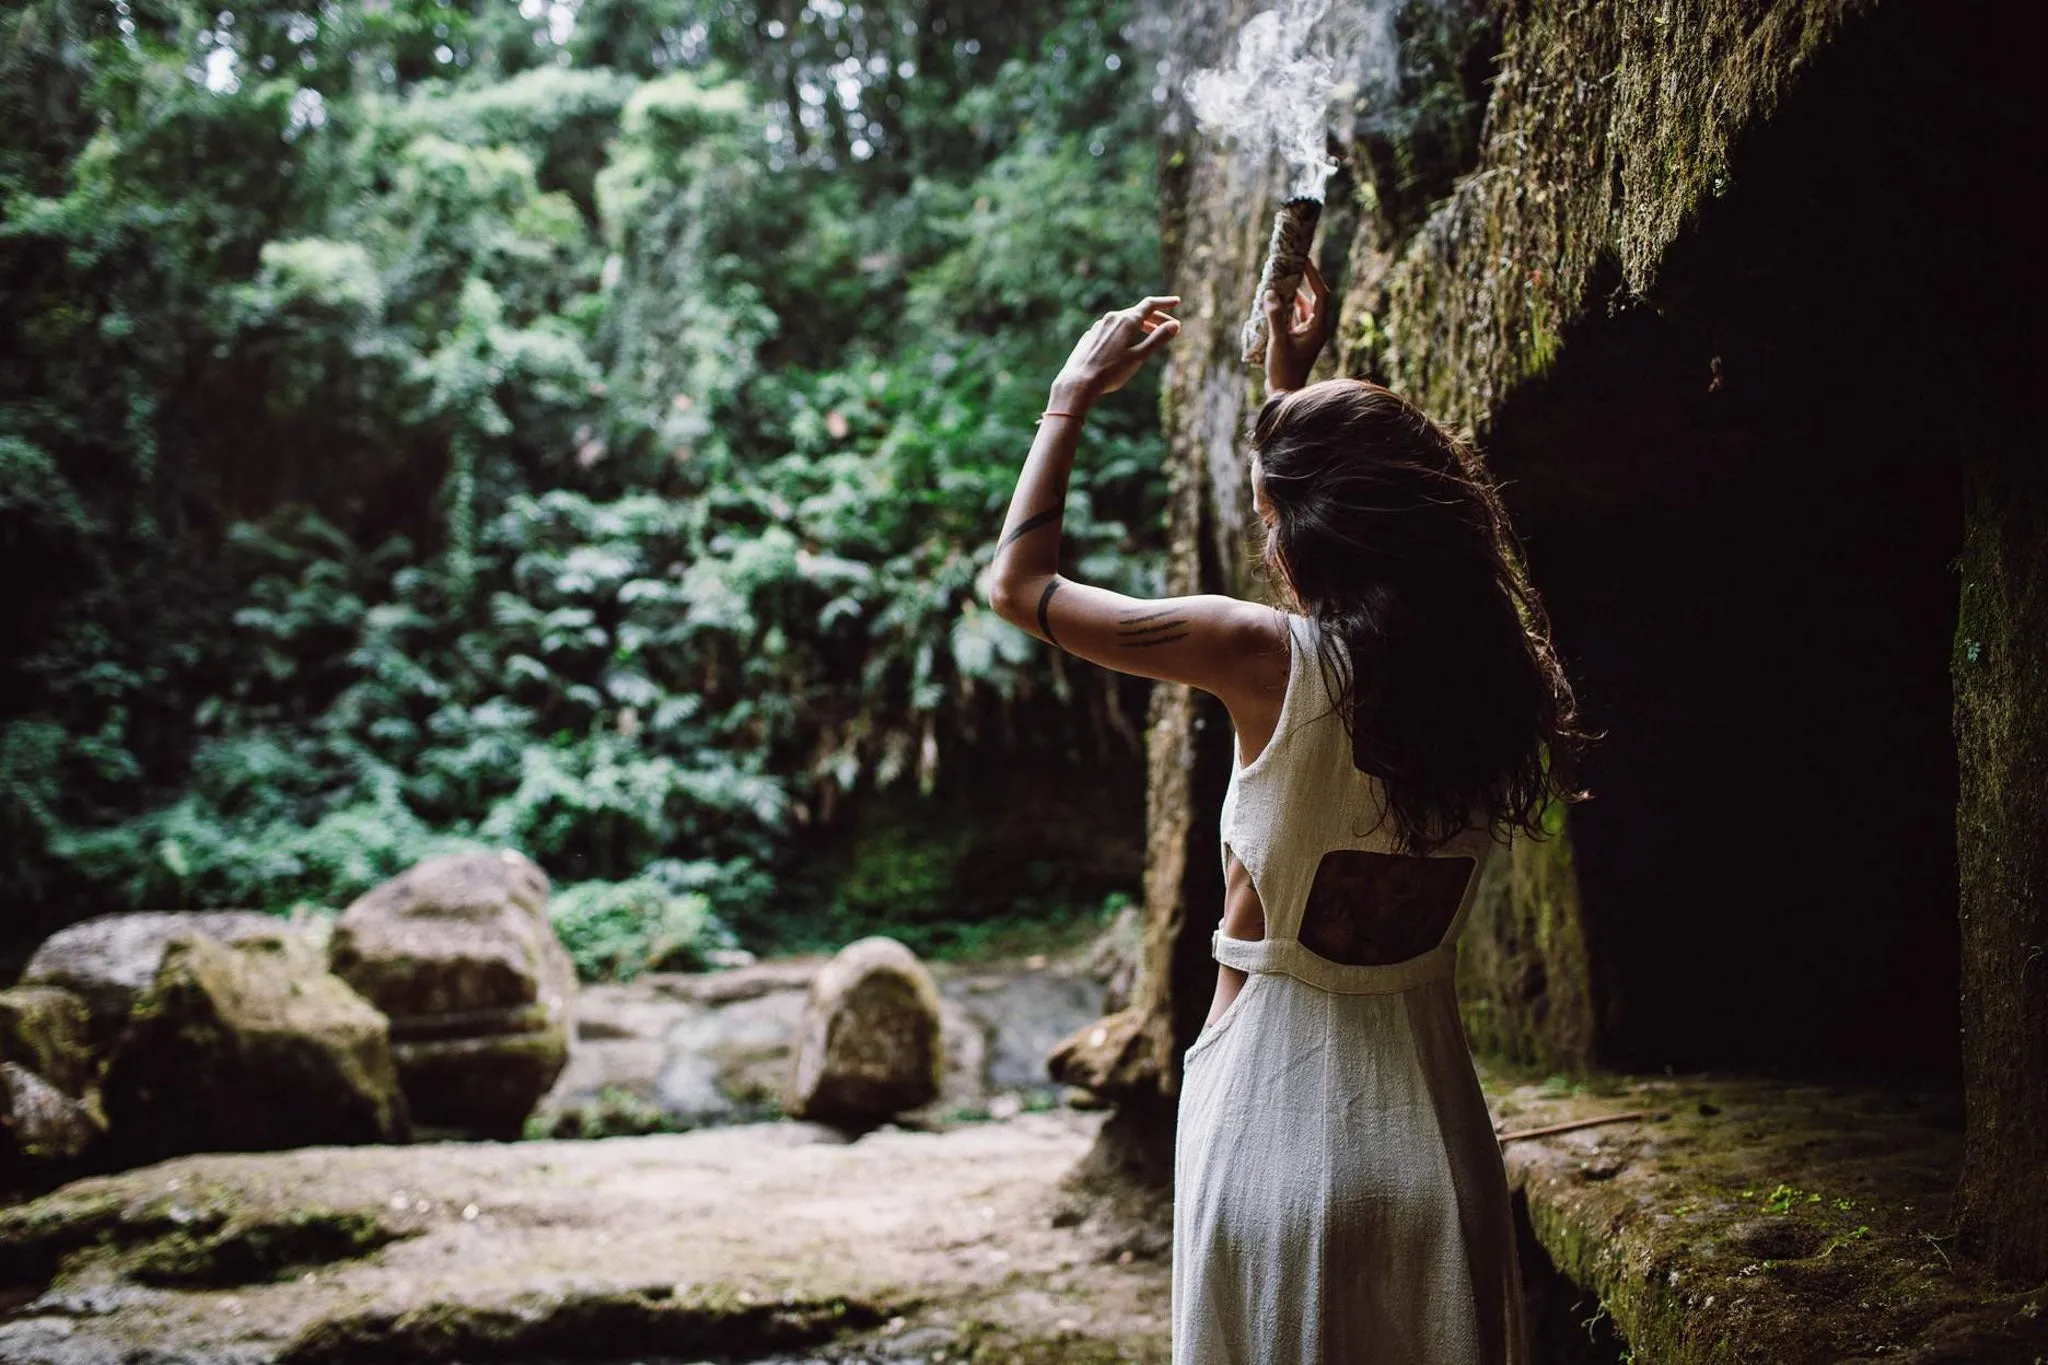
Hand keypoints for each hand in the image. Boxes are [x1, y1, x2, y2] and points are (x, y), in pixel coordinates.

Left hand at [1051, 295, 1180, 408]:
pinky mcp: (1091, 335)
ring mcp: (1100, 326)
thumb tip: (1175, 325)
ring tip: (1150, 335)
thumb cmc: (1111, 372)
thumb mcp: (1139, 356)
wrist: (1079, 382)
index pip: (1150, 305)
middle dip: (1156, 318)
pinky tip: (1126, 344)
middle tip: (1169, 328)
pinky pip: (1112, 328)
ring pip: (1124, 320)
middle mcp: (1112, 318)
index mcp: (1127, 321)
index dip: (1165, 303)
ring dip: (1140, 325)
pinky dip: (1125, 332)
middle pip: (1138, 312)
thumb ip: (1158, 339)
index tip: (1176, 301)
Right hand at [1262, 258, 1329, 394]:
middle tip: (1288, 268)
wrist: (1284, 392)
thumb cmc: (1284, 369)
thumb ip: (1275, 316)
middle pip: (1312, 299)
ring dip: (1290, 297)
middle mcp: (1316, 329)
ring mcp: (1307, 335)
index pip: (1321, 295)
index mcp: (1318, 328)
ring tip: (1277, 283)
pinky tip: (1272, 303)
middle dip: (1300, 284)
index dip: (1314, 276)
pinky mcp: (1297, 340)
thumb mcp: (1279, 340)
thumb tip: (1270, 293)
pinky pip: (1293, 319)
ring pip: (1301, 309)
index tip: (1304, 262)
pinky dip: (1284, 310)